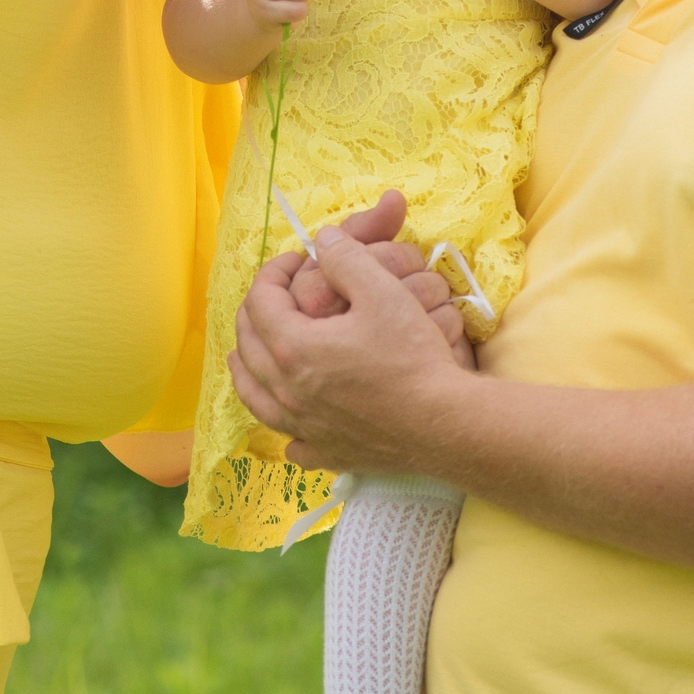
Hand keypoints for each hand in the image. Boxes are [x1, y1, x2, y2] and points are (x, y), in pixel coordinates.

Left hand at [232, 191, 477, 473]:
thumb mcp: (382, 291)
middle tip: (274, 294)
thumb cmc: (412, 356)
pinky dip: (285, 427)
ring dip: (249, 368)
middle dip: (255, 312)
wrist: (444, 423)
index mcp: (292, 348)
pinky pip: (291, 442)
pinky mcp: (328, 452)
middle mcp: (287, 392)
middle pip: (248, 346)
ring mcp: (304, 428)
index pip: (260, 301)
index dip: (273, 272)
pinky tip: (293, 425)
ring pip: (255, 397)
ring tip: (253, 355)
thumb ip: (346, 258)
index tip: (294, 260)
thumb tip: (322, 241)